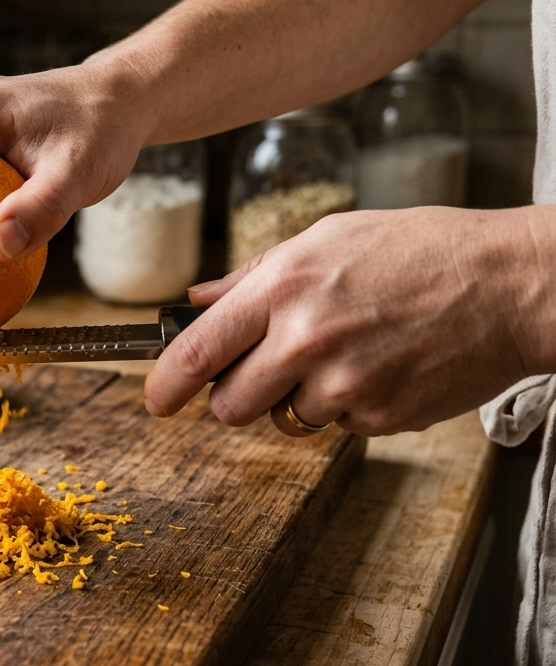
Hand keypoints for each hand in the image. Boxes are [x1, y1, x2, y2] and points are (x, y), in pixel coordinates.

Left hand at [144, 206, 555, 435]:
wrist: (511, 285)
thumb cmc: (421, 250)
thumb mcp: (328, 238)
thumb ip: (252, 277)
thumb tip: (195, 301)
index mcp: (283, 289)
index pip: (196, 352)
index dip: (163, 384)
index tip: (154, 399)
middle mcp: (305, 342)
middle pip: (229, 405)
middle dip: (236, 394)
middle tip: (267, 368)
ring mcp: (343, 387)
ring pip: (284, 419)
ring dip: (299, 397)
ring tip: (346, 352)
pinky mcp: (379, 420)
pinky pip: (337, 427)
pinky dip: (349, 405)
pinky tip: (382, 365)